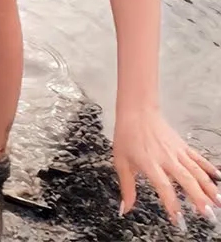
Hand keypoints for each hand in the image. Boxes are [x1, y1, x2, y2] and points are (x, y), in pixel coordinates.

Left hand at [113, 106, 219, 227]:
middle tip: (208, 215)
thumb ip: (126, 187)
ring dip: (208, 187)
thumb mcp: (121, 162)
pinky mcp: (183, 146)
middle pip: (186, 180)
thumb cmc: (126, 137)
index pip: (164, 187)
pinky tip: (218, 178)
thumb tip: (124, 209)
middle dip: (199, 198)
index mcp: (150, 164)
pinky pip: (199, 158)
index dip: (172, 204)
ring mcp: (177, 152)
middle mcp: (167, 159)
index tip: (179, 219)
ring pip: (196, 171)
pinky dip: (209, 168)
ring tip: (218, 202)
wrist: (137, 113)